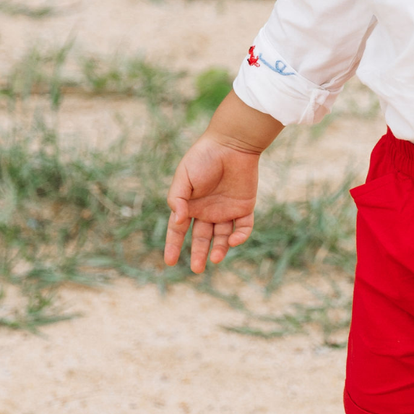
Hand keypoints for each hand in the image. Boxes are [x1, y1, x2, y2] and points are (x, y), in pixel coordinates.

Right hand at [164, 138, 260, 272]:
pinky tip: (233, 240)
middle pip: (201, 238)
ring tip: (214, 259)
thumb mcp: (183, 177)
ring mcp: (226, 211)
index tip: (169, 262)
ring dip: (219, 249)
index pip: (178, 230)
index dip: (173, 246)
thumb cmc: (203, 157)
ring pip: (222, 237)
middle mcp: (207, 211)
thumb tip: (177, 222)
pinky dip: (240, 237)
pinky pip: (243, 227)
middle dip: (198, 254)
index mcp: (190, 205)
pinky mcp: (244, 207)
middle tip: (196, 269)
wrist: (232, 143)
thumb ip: (177, 199)